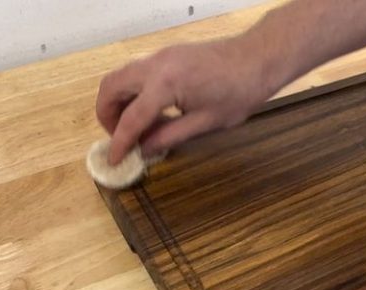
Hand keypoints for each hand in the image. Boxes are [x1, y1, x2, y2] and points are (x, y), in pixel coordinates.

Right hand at [96, 36, 282, 164]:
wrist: (258, 59)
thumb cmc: (240, 91)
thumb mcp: (206, 122)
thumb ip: (170, 136)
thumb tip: (144, 150)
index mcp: (165, 84)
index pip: (131, 118)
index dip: (119, 142)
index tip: (113, 159)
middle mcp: (155, 65)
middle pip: (111, 88)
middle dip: (106, 116)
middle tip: (118, 139)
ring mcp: (160, 56)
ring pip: (121, 76)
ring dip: (118, 101)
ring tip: (133, 128)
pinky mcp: (168, 55)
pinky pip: (138, 72)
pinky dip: (133, 91)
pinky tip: (149, 111)